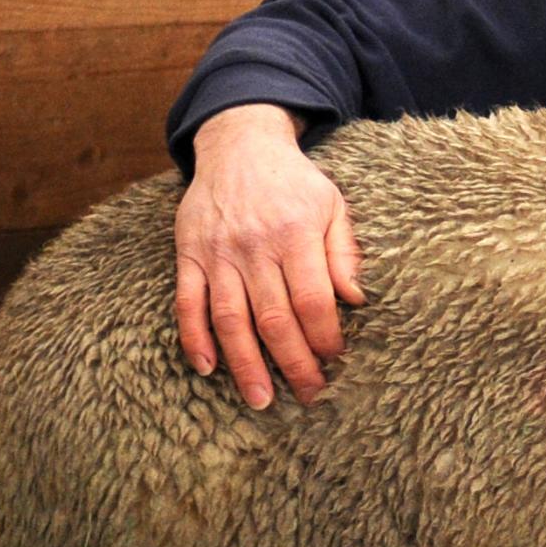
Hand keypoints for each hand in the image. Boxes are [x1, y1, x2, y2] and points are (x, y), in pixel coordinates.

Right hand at [174, 104, 365, 406]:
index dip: (324, 336)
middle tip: (310, 395)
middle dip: (293, 363)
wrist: (238, 146)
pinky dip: (194, 338)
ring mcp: (217, 253)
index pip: (312, 299)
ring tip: (262, 399)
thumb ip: (345, 252)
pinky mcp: (188, 255)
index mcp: (295, 234)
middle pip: (273, 317)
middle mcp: (254, 246)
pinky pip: (187, 303)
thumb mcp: (332, 205)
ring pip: (230, 319)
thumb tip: (358, 299)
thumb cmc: (294, 183)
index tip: (335, 359)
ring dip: (245, 364)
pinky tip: (208, 368)